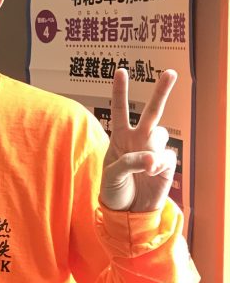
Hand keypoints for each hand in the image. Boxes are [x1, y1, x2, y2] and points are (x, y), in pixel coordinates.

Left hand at [99, 68, 177, 212]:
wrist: (127, 212)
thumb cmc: (114, 190)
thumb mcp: (112, 175)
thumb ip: (129, 162)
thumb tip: (153, 158)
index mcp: (120, 137)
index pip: (120, 110)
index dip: (120, 91)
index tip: (121, 71)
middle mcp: (139, 139)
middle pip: (152, 111)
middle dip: (161, 91)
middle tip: (171, 73)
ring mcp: (154, 150)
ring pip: (160, 134)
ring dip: (153, 145)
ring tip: (144, 165)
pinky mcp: (167, 164)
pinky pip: (167, 156)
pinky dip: (159, 164)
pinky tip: (152, 173)